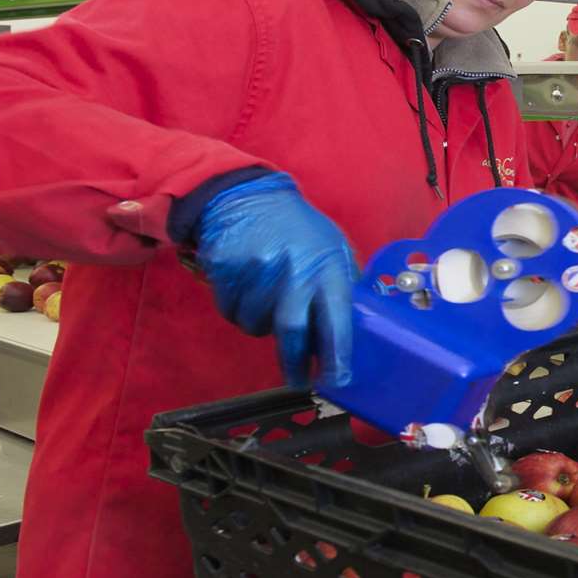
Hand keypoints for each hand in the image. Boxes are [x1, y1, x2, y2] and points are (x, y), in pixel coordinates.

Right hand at [193, 172, 355, 387]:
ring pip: (256, 325)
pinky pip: (230, 311)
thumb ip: (341, 284)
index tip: (338, 379)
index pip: (336, 317)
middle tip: (299, 381)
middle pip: (292, 331)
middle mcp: (293, 270)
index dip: (337, 353)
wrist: (248, 197)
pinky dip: (239, 310)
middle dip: (295, 362)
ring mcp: (256, 270)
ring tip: (268, 299)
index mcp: (327, 266)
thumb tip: (352, 330)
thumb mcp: (333, 247)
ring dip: (262, 324)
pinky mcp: (225, 271)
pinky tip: (246, 288)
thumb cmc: (299, 229)